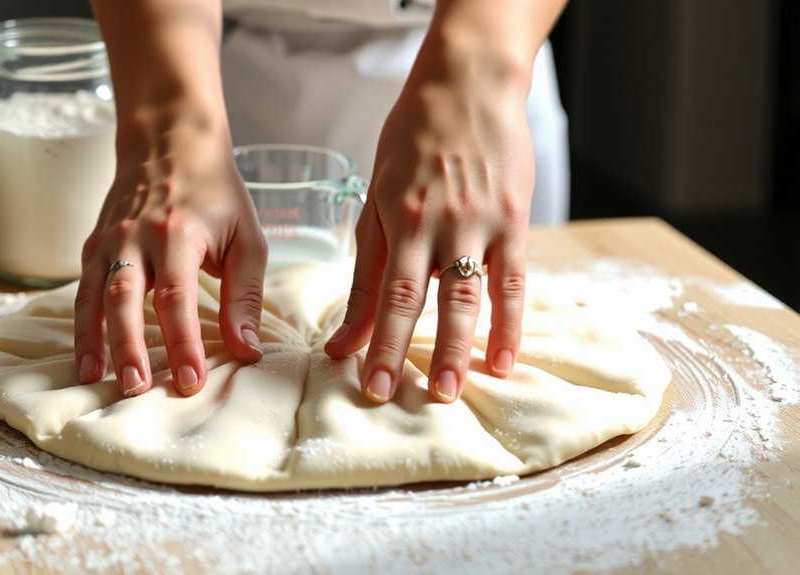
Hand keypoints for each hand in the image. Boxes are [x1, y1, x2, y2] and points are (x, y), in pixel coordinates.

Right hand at [74, 116, 266, 396]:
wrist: (170, 141)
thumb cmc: (216, 193)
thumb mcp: (247, 238)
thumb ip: (245, 297)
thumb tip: (247, 352)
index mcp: (178, 232)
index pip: (177, 297)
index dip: (183, 343)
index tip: (191, 382)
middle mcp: (136, 236)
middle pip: (125, 297)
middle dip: (128, 346)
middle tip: (136, 390)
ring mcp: (108, 239)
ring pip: (92, 295)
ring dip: (93, 341)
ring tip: (95, 380)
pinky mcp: (93, 245)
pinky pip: (82, 289)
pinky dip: (81, 325)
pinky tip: (86, 357)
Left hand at [324, 10, 539, 404]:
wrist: (468, 86)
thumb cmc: (413, 141)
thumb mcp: (378, 198)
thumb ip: (367, 267)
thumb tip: (345, 331)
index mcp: (400, 216)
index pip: (386, 290)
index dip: (376, 340)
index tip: (367, 382)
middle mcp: (439, 222)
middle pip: (423, 298)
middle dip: (409, 351)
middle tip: (400, 398)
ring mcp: (481, 222)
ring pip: (471, 295)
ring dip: (460, 346)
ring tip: (450, 391)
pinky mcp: (515, 220)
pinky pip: (516, 280)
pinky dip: (512, 322)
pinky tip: (504, 359)